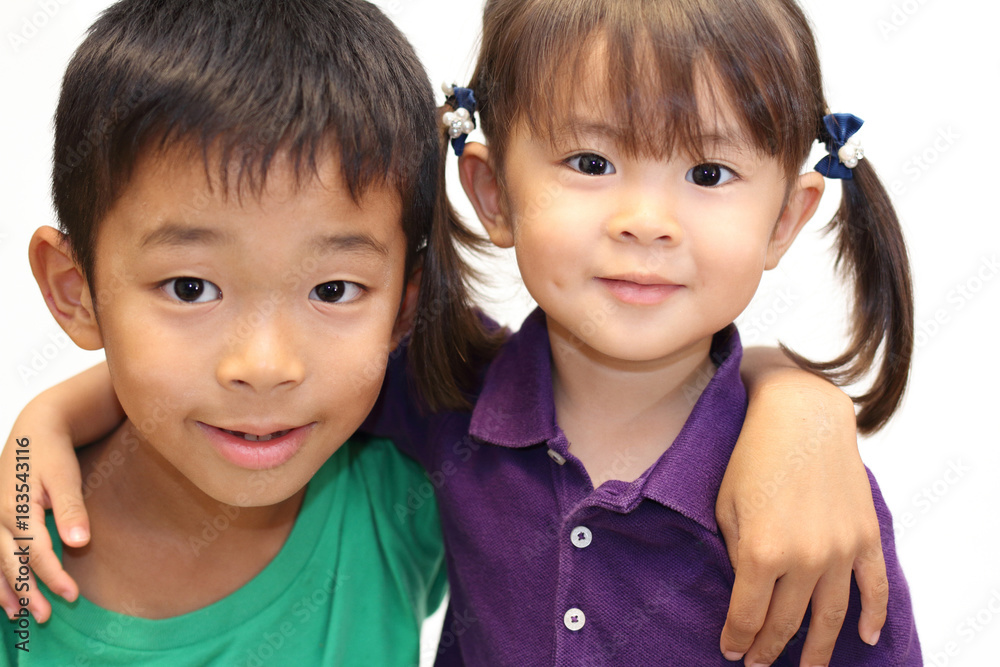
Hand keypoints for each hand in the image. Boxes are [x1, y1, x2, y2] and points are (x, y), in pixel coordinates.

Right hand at [0, 363, 120, 621]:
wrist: (35, 429)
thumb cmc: (54, 452)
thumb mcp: (66, 475)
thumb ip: (72, 509)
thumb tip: (80, 542)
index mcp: (17, 507)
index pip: (36, 552)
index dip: (53, 575)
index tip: (71, 595)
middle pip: (13, 562)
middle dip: (29, 591)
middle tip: (46, 616)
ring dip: (8, 590)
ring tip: (20, 615)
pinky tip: (5, 597)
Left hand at [716, 376, 886, 666]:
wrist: (801, 418)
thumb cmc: (752, 457)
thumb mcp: (726, 506)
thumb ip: (736, 554)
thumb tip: (744, 592)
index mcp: (762, 552)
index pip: (748, 616)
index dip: (737, 639)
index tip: (731, 652)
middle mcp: (804, 559)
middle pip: (787, 624)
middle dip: (769, 649)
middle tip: (757, 663)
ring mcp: (840, 551)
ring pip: (831, 617)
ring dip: (818, 648)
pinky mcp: (865, 537)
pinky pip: (874, 588)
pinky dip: (873, 616)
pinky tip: (866, 637)